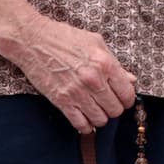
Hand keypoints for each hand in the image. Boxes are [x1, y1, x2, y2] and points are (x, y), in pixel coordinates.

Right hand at [4, 16, 136, 133]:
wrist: (33, 40)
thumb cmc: (64, 38)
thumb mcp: (95, 43)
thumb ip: (115, 64)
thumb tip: (131, 80)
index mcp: (105, 63)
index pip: (127, 94)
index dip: (126, 99)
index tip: (121, 98)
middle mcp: (93, 79)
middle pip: (115, 110)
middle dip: (113, 108)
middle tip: (106, 102)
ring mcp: (77, 92)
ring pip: (100, 119)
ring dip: (99, 117)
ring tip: (94, 109)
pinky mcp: (62, 101)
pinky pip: (81, 124)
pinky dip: (85, 125)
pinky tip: (83, 117)